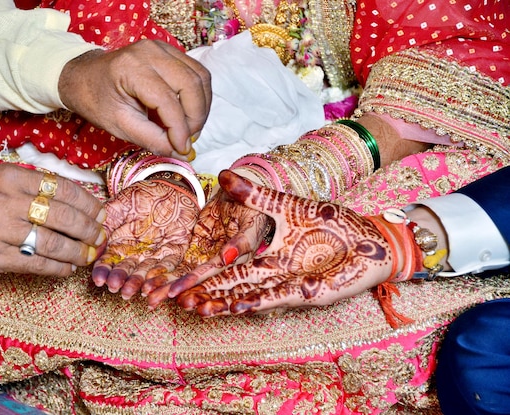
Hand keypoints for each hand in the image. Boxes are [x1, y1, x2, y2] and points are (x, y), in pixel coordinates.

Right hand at [0, 163, 105, 276]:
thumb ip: (33, 187)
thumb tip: (77, 201)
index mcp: (11, 177)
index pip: (64, 189)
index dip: (89, 204)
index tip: (101, 213)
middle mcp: (6, 201)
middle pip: (64, 216)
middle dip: (90, 230)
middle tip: (100, 237)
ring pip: (54, 243)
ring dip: (78, 252)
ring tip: (89, 256)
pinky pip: (36, 264)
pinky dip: (57, 268)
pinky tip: (67, 268)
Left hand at [58, 40, 211, 159]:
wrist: (83, 76)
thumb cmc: (96, 100)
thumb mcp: (119, 125)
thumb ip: (151, 139)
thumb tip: (180, 152)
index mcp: (132, 68)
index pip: (168, 100)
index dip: (180, 128)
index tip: (182, 149)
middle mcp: (151, 52)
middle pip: (191, 84)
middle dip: (195, 117)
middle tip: (188, 139)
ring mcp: (163, 48)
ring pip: (200, 77)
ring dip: (201, 107)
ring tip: (189, 128)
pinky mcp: (170, 51)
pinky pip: (196, 73)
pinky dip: (198, 96)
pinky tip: (188, 113)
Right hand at [91, 179, 198, 298]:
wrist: (170, 187)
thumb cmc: (142, 195)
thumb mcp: (120, 205)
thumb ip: (107, 222)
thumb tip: (93, 241)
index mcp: (120, 244)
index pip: (109, 261)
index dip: (103, 271)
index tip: (99, 280)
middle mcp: (136, 253)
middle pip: (127, 270)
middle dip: (121, 280)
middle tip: (115, 288)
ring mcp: (155, 254)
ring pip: (146, 272)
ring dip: (138, 283)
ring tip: (131, 291)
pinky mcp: (175, 252)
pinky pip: (169, 266)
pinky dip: (162, 276)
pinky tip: (153, 285)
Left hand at [142, 178, 270, 307]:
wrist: (239, 193)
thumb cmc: (252, 201)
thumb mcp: (252, 218)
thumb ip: (242, 238)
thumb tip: (227, 257)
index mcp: (243, 259)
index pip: (216, 272)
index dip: (196, 282)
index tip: (176, 292)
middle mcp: (227, 265)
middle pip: (200, 281)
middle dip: (177, 291)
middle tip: (155, 299)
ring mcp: (212, 259)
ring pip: (190, 276)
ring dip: (170, 286)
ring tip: (148, 296)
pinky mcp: (201, 251)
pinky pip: (184, 265)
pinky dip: (169, 273)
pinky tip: (151, 282)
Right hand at [175, 170, 392, 316]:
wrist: (368, 236)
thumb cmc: (331, 224)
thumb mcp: (286, 206)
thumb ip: (254, 195)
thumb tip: (222, 174)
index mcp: (266, 258)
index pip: (226, 269)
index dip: (200, 276)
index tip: (173, 284)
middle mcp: (273, 275)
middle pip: (230, 286)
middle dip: (202, 295)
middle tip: (173, 302)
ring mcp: (288, 284)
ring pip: (247, 295)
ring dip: (221, 302)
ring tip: (195, 308)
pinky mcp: (306, 290)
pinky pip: (276, 296)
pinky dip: (254, 301)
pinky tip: (234, 306)